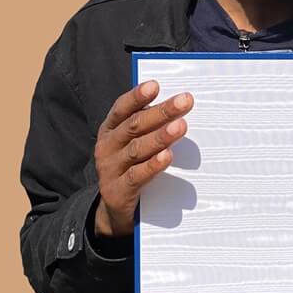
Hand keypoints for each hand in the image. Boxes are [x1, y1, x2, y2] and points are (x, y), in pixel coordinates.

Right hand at [93, 80, 193, 237]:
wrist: (114, 207)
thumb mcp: (134, 143)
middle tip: (185, 101)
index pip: (122, 108)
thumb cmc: (131, 165)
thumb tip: (179, 105)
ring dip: (161, 136)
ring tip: (182, 126)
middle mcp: (107, 146)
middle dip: (162, 111)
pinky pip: (137, 175)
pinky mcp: (117, 191)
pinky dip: (153, 165)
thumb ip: (149, 126)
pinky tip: (167, 156)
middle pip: (135, 125)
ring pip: (137, 149)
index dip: (137, 96)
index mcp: (110, 129)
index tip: (155, 85)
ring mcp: (110, 168)